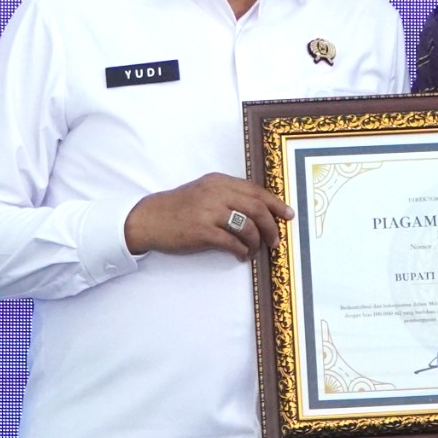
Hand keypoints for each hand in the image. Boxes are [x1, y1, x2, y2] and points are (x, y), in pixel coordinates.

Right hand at [124, 174, 291, 259]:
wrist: (149, 219)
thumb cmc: (178, 207)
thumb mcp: (203, 192)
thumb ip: (227, 195)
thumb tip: (257, 210)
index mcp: (218, 181)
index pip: (255, 190)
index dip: (275, 203)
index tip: (288, 214)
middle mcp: (216, 193)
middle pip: (256, 208)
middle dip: (271, 226)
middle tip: (275, 240)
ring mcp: (209, 212)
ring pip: (247, 226)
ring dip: (256, 241)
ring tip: (254, 250)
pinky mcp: (202, 232)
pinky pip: (232, 242)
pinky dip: (241, 250)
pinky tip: (241, 255)